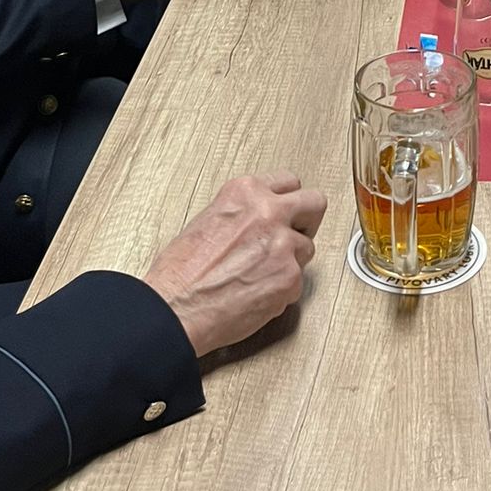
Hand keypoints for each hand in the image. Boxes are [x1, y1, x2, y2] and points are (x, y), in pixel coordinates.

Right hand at [143, 174, 327, 358]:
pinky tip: (257, 295)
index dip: (288, 201)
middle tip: (294, 235)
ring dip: (291, 262)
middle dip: (307, 221)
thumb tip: (256, 222)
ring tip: (262, 275)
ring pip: (307, 248)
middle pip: (315, 203)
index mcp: (245, 192)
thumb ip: (241, 214)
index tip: (287, 211)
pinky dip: (282, 291)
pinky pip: (298, 283)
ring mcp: (283, 244)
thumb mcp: (207, 220)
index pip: (289, 181)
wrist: (176, 309)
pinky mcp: (290, 277)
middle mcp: (268, 212)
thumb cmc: (180, 274)